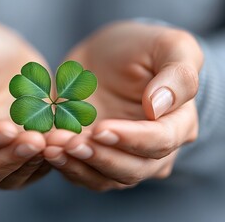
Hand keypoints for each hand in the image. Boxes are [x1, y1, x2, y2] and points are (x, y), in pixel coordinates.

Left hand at [44, 21, 202, 190]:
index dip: (131, 139)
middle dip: (100, 158)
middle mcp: (152, 149)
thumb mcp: (170, 46)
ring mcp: (122, 156)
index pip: (160, 142)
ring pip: (104, 178)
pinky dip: (64, 164)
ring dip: (78, 165)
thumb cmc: (144, 48)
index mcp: (177, 124)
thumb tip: (158, 108)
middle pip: (132, 169)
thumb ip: (178, 75)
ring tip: (52, 147)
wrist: (109, 56)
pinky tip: (47, 149)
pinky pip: (81, 172)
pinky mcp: (94, 156)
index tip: (101, 128)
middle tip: (72, 143)